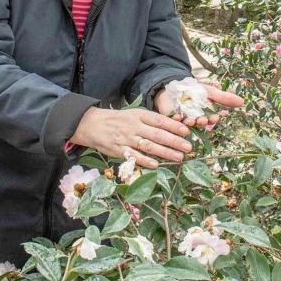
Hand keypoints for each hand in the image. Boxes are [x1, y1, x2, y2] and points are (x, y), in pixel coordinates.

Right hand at [70, 107, 191, 169]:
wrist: (92, 124)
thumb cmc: (118, 120)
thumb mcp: (134, 115)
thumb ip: (150, 121)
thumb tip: (173, 126)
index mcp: (139, 115)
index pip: (159, 120)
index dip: (174, 126)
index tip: (186, 131)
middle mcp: (134, 126)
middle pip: (157, 134)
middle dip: (174, 141)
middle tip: (188, 147)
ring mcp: (126, 139)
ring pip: (148, 146)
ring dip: (165, 152)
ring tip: (179, 157)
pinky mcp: (118, 150)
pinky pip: (133, 156)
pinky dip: (144, 161)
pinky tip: (156, 165)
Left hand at [155, 82, 244, 128]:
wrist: (175, 87)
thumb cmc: (194, 91)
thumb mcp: (210, 91)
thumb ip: (224, 97)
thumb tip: (242, 102)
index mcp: (206, 114)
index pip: (212, 118)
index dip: (215, 118)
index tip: (218, 115)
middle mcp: (196, 119)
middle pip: (201, 123)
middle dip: (204, 122)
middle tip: (204, 119)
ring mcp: (184, 119)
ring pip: (189, 124)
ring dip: (191, 122)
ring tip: (191, 119)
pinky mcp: (172, 118)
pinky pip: (174, 120)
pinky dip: (176, 118)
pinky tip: (178, 116)